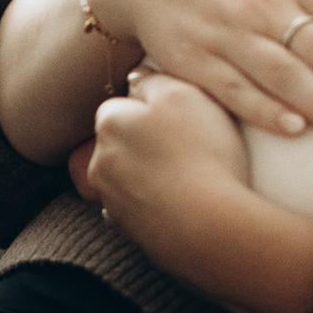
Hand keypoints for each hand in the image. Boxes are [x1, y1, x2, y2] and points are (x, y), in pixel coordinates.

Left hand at [71, 64, 248, 240]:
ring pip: (128, 177)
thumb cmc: (202, 153)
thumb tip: (136, 80)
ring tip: (191, 178)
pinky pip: (139, 209)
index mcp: (109, 124)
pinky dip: (155, 205)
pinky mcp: (128, 232)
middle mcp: (99, 162)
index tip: (183, 120)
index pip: (123, 106)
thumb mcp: (184, 93)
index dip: (154, 110)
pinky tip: (183, 204)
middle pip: (123, 143)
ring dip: (150, 175)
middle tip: (191, 148)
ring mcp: (112, 201)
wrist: (212, 228)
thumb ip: (153, 80)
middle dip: (147, 143)